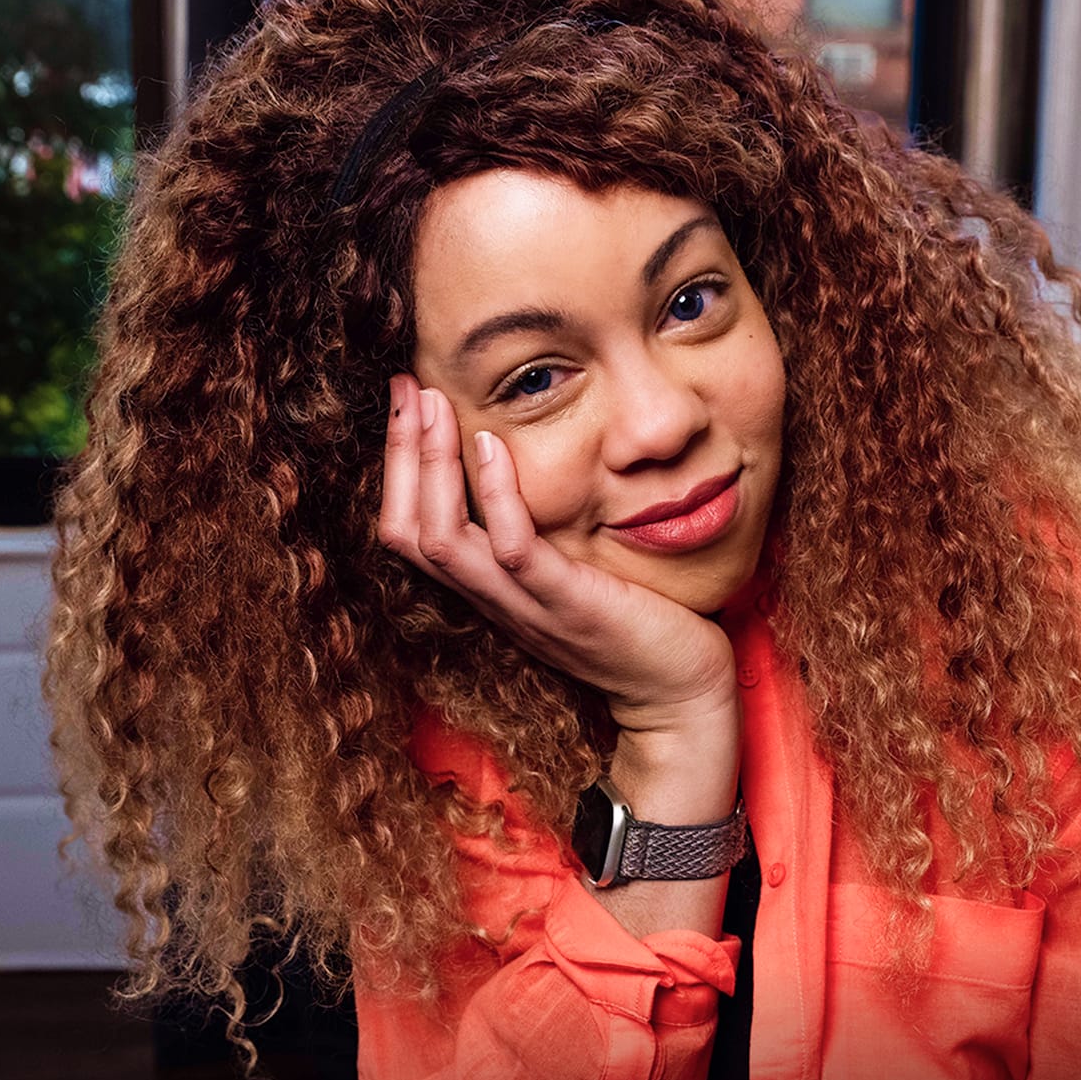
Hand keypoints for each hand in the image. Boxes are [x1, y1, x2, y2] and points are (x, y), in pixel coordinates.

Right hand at [379, 374, 738, 739]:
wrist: (680, 694)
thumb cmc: (637, 624)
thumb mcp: (575, 571)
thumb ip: (547, 533)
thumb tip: (535, 469)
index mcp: (492, 590)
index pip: (412, 531)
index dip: (400, 468)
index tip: (409, 402)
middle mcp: (495, 599)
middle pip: (409, 532)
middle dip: (401, 454)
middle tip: (406, 385)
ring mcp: (527, 606)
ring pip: (443, 540)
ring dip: (428, 465)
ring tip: (430, 402)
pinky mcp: (569, 605)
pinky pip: (514, 550)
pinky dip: (496, 495)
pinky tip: (493, 445)